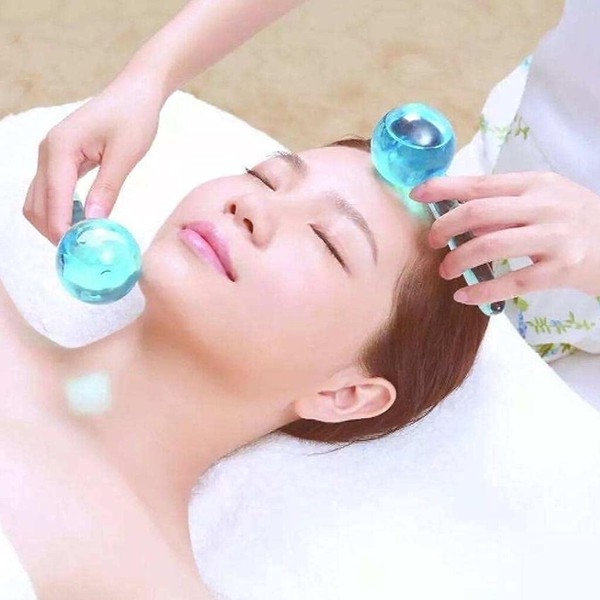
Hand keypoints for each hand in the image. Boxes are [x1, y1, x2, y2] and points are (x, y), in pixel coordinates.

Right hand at [23, 76, 163, 245]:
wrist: (136, 92)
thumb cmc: (134, 118)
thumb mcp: (125, 156)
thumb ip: (107, 189)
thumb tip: (93, 224)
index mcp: (60, 149)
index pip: (53, 200)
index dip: (62, 230)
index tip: (80, 253)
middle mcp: (47, 152)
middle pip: (37, 205)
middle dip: (55, 232)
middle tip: (83, 253)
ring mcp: (50, 155)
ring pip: (39, 200)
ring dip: (56, 223)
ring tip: (85, 240)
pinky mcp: (59, 158)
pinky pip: (51, 192)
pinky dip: (62, 210)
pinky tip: (85, 220)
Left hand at [410, 172, 599, 304]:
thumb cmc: (576, 220)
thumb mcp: (546, 200)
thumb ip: (506, 206)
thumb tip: (462, 220)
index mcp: (536, 183)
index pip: (480, 183)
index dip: (443, 188)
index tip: (416, 194)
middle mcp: (545, 205)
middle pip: (478, 213)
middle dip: (444, 228)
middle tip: (431, 242)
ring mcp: (555, 237)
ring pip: (490, 246)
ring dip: (458, 260)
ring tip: (445, 271)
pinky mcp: (562, 270)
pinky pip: (512, 282)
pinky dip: (482, 291)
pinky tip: (464, 296)